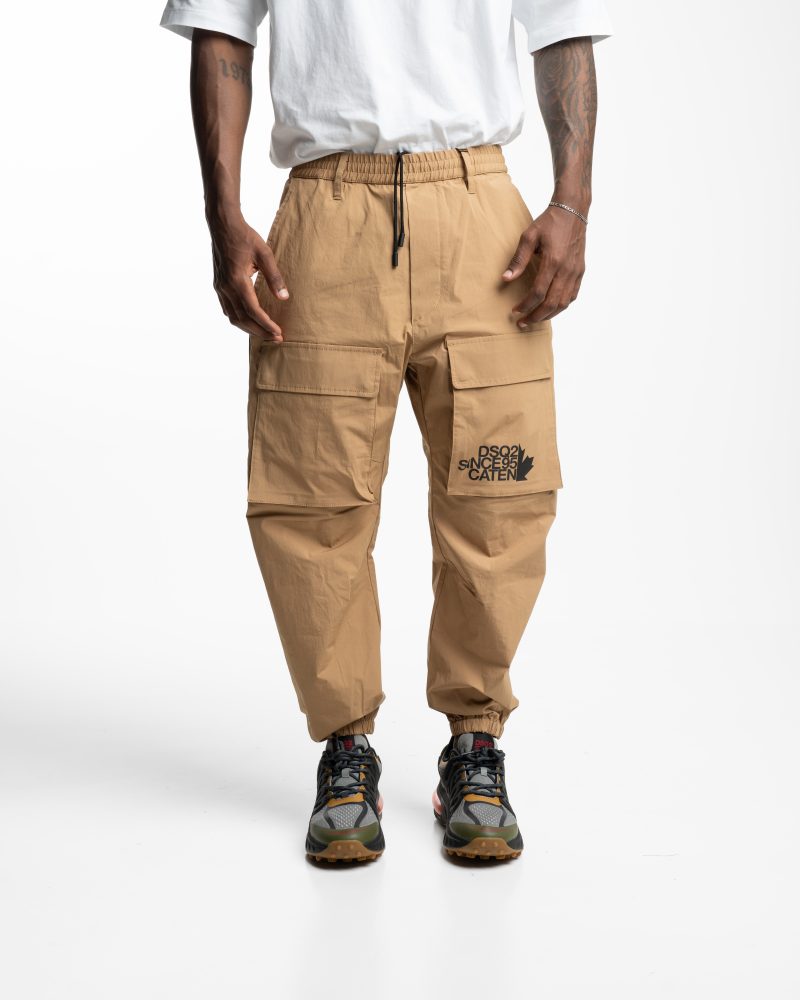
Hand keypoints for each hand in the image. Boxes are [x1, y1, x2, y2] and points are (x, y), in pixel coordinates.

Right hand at [208, 213, 288, 341]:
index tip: (278, 333)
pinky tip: (250, 321)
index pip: (253, 310)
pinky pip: (227, 309)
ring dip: (249, 328)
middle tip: (276, 338)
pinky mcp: (218, 285)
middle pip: (242, 319)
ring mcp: (220, 287)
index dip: (266, 324)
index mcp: (237, 280)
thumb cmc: (245, 236)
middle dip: (260, 331)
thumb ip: (274, 277)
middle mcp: (226, 287)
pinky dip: (239, 319)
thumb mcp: (265, 253)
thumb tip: (284, 298)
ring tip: (265, 333)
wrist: (222, 225)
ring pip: (233, 317)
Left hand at [502, 205, 585, 327]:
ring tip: (535, 319)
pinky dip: (561, 306)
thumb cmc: (549, 222)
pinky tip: (550, 309)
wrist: (573, 210)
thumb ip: (518, 260)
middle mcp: (566, 269)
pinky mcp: (580, 271)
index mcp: (553, 261)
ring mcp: (575, 271)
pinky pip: (572, 296)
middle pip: (551, 303)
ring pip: (563, 303)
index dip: (525, 305)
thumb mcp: (529, 236)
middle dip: (535, 316)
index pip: (538, 293)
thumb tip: (506, 279)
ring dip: (548, 315)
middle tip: (522, 323)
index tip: (515, 311)